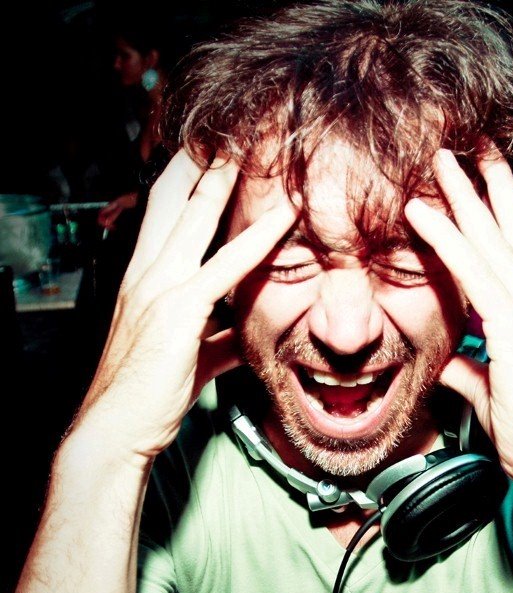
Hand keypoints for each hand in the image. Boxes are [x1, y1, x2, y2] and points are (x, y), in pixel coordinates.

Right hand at [74, 150, 297, 466]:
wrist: (116, 430)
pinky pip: (225, 266)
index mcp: (144, 280)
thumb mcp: (189, 357)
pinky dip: (257, 239)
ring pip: (194, 219)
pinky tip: (284, 218)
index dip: (184, 181)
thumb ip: (217, 340)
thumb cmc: (149, 394)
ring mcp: (159, 289)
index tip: (209, 156)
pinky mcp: (178, 313)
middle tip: (227, 129)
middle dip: (199, 162)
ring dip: (223, 179)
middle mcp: (146, 274)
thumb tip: (242, 337)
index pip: (162, 216)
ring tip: (250, 145)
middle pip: (172, 201)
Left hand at [405, 148, 512, 499]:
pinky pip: (475, 273)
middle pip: (511, 231)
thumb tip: (449, 358)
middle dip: (484, 186)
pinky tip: (424, 214)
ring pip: (493, 242)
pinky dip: (448, 240)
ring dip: (462, 198)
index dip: (502, 207)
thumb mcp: (498, 388)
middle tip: (463, 147)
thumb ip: (472, 366)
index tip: (483, 176)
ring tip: (438, 160)